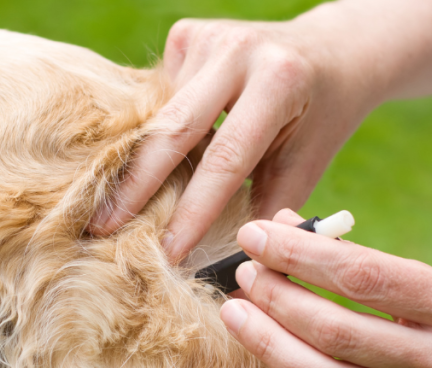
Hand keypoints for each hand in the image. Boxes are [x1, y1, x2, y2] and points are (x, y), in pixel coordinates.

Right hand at [88, 14, 381, 260]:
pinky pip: (159, 97)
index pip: (226, 157)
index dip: (194, 210)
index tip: (168, 252)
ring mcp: (208, 36)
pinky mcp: (187, 34)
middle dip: (136, 186)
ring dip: (142, 162)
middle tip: (102, 229)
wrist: (330, 53)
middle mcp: (238, 51)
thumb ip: (267, 210)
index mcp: (278, 82)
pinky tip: (155, 155)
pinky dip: (156, 132)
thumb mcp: (306, 165)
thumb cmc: (319, 119)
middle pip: (173, 128)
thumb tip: (224, 269)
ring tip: (114, 207)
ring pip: (160, 114)